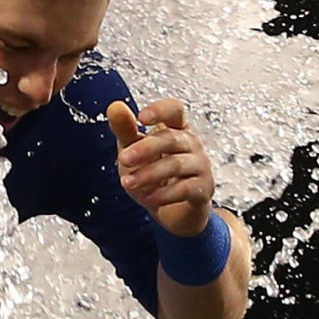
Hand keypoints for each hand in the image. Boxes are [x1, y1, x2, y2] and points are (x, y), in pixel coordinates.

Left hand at [107, 99, 217, 237]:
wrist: (171, 212)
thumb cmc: (152, 175)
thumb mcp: (133, 151)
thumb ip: (125, 130)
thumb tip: (114, 106)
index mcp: (176, 128)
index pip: (175, 110)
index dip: (160, 110)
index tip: (140, 118)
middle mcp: (192, 143)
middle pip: (171, 138)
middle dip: (145, 149)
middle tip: (123, 159)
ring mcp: (201, 165)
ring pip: (176, 164)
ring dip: (149, 174)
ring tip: (127, 183)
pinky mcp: (204, 189)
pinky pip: (185, 188)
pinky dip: (164, 194)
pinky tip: (147, 199)